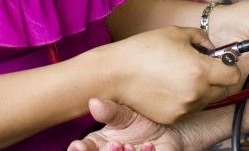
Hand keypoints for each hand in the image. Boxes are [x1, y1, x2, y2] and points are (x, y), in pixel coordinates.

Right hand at [67, 98, 182, 150]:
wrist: (170, 129)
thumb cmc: (142, 121)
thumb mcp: (125, 114)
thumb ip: (109, 111)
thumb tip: (93, 102)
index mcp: (97, 144)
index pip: (80, 149)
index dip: (78, 150)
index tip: (79, 146)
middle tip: (115, 144)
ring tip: (130, 146)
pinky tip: (149, 146)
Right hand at [104, 26, 239, 123]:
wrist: (115, 73)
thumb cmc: (145, 49)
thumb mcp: (178, 33)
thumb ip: (203, 39)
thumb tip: (214, 49)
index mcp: (201, 71)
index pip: (234, 76)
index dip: (230, 66)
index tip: (222, 61)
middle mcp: (196, 94)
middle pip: (223, 90)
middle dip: (218, 78)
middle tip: (201, 66)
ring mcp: (184, 109)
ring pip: (207, 100)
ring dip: (202, 89)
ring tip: (181, 74)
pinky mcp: (172, 118)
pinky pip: (189, 108)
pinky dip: (186, 98)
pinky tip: (170, 85)